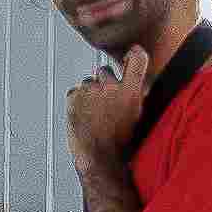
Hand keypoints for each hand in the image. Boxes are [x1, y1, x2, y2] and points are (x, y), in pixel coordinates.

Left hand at [66, 49, 147, 178]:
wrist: (100, 158)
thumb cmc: (120, 144)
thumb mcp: (138, 117)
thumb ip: (135, 96)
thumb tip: (136, 85)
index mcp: (131, 91)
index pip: (137, 58)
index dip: (134, 54)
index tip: (133, 53)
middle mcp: (110, 87)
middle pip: (105, 71)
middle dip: (105, 83)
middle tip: (106, 104)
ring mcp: (90, 91)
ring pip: (88, 83)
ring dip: (90, 94)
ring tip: (94, 115)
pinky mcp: (73, 98)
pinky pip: (75, 92)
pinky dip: (77, 102)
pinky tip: (84, 116)